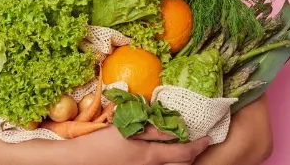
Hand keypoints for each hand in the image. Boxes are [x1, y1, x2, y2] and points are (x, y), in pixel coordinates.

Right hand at [67, 125, 209, 164]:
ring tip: (179, 150)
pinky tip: (158, 156)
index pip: (185, 153)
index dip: (199, 145)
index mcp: (152, 156)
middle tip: (196, 143)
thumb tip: (173, 128)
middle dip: (192, 156)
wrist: (81, 162)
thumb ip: (151, 129)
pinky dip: (165, 164)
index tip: (208, 138)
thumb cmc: (101, 143)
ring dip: (179, 161)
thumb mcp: (127, 130)